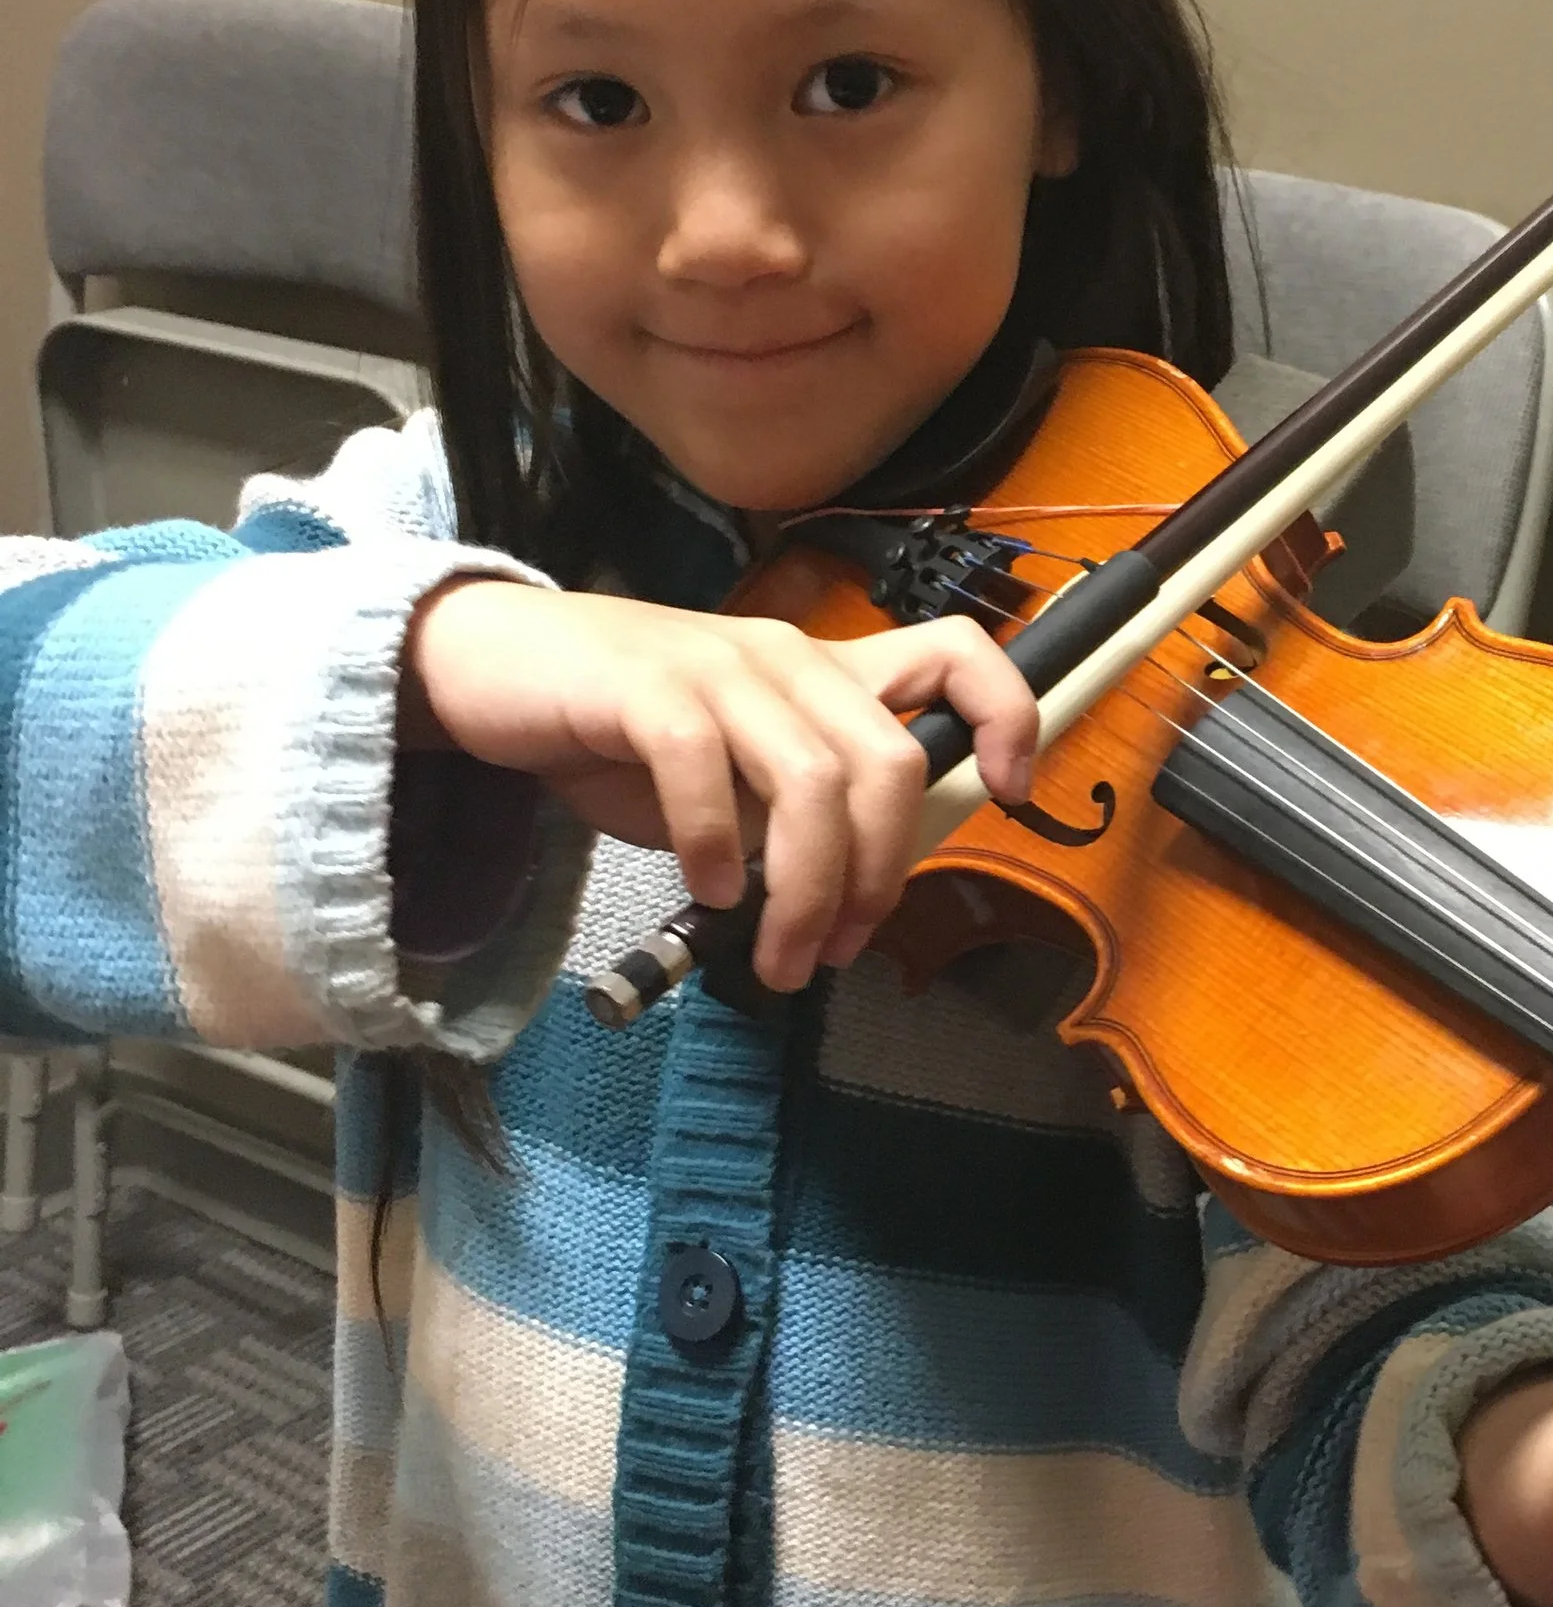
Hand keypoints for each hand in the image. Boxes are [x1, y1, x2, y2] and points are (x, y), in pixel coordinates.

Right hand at [402, 581, 1038, 990]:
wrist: (489, 668)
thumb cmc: (621, 730)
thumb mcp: (737, 770)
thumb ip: (799, 812)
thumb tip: (855, 894)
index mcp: (824, 672)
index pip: (954, 652)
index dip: (1006, 713)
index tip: (1009, 792)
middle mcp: (787, 658)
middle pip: (890, 761)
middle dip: (881, 876)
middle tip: (840, 950)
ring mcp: (718, 665)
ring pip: (813, 778)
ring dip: (809, 889)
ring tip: (782, 955)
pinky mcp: (644, 685)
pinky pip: (704, 764)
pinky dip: (714, 842)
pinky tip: (705, 891)